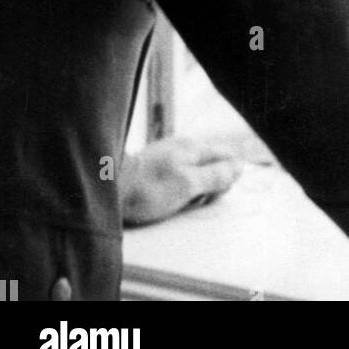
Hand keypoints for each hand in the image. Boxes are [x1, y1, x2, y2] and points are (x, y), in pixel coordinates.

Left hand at [121, 135, 244, 226]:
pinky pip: (181, 176)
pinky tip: (169, 199)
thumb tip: (239, 166)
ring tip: (180, 202)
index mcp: (194, 147)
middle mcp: (184, 146)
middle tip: (196, 201)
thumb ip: (216, 175)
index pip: (227, 156)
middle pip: (213, 164)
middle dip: (212, 185)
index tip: (216, 194)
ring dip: (196, 190)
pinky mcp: (157, 165)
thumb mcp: (188, 185)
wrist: (108, 187)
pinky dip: (181, 189)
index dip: (229, 177)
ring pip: (197, 172)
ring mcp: (169, 154)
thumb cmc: (149, 188)